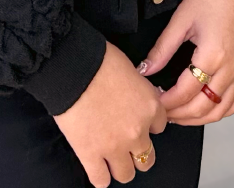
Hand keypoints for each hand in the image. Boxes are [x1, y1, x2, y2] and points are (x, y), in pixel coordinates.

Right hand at [53, 40, 167, 186]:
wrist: (73, 66)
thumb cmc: (99, 59)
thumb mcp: (130, 69)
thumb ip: (138, 90)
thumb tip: (135, 97)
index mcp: (150, 106)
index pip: (160, 127)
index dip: (147, 124)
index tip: (138, 120)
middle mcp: (137, 130)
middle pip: (147, 158)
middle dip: (137, 152)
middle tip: (125, 143)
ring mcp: (115, 146)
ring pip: (127, 174)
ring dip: (120, 166)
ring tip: (110, 157)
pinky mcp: (91, 155)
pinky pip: (101, 180)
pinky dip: (100, 176)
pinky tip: (96, 167)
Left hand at [137, 0, 233, 125]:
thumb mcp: (181, 19)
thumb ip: (162, 49)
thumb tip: (144, 70)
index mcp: (213, 56)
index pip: (185, 93)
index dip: (166, 102)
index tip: (153, 102)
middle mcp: (231, 69)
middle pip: (203, 108)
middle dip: (179, 115)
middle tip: (162, 113)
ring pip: (221, 111)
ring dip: (199, 119)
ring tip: (179, 115)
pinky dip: (220, 112)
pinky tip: (205, 109)